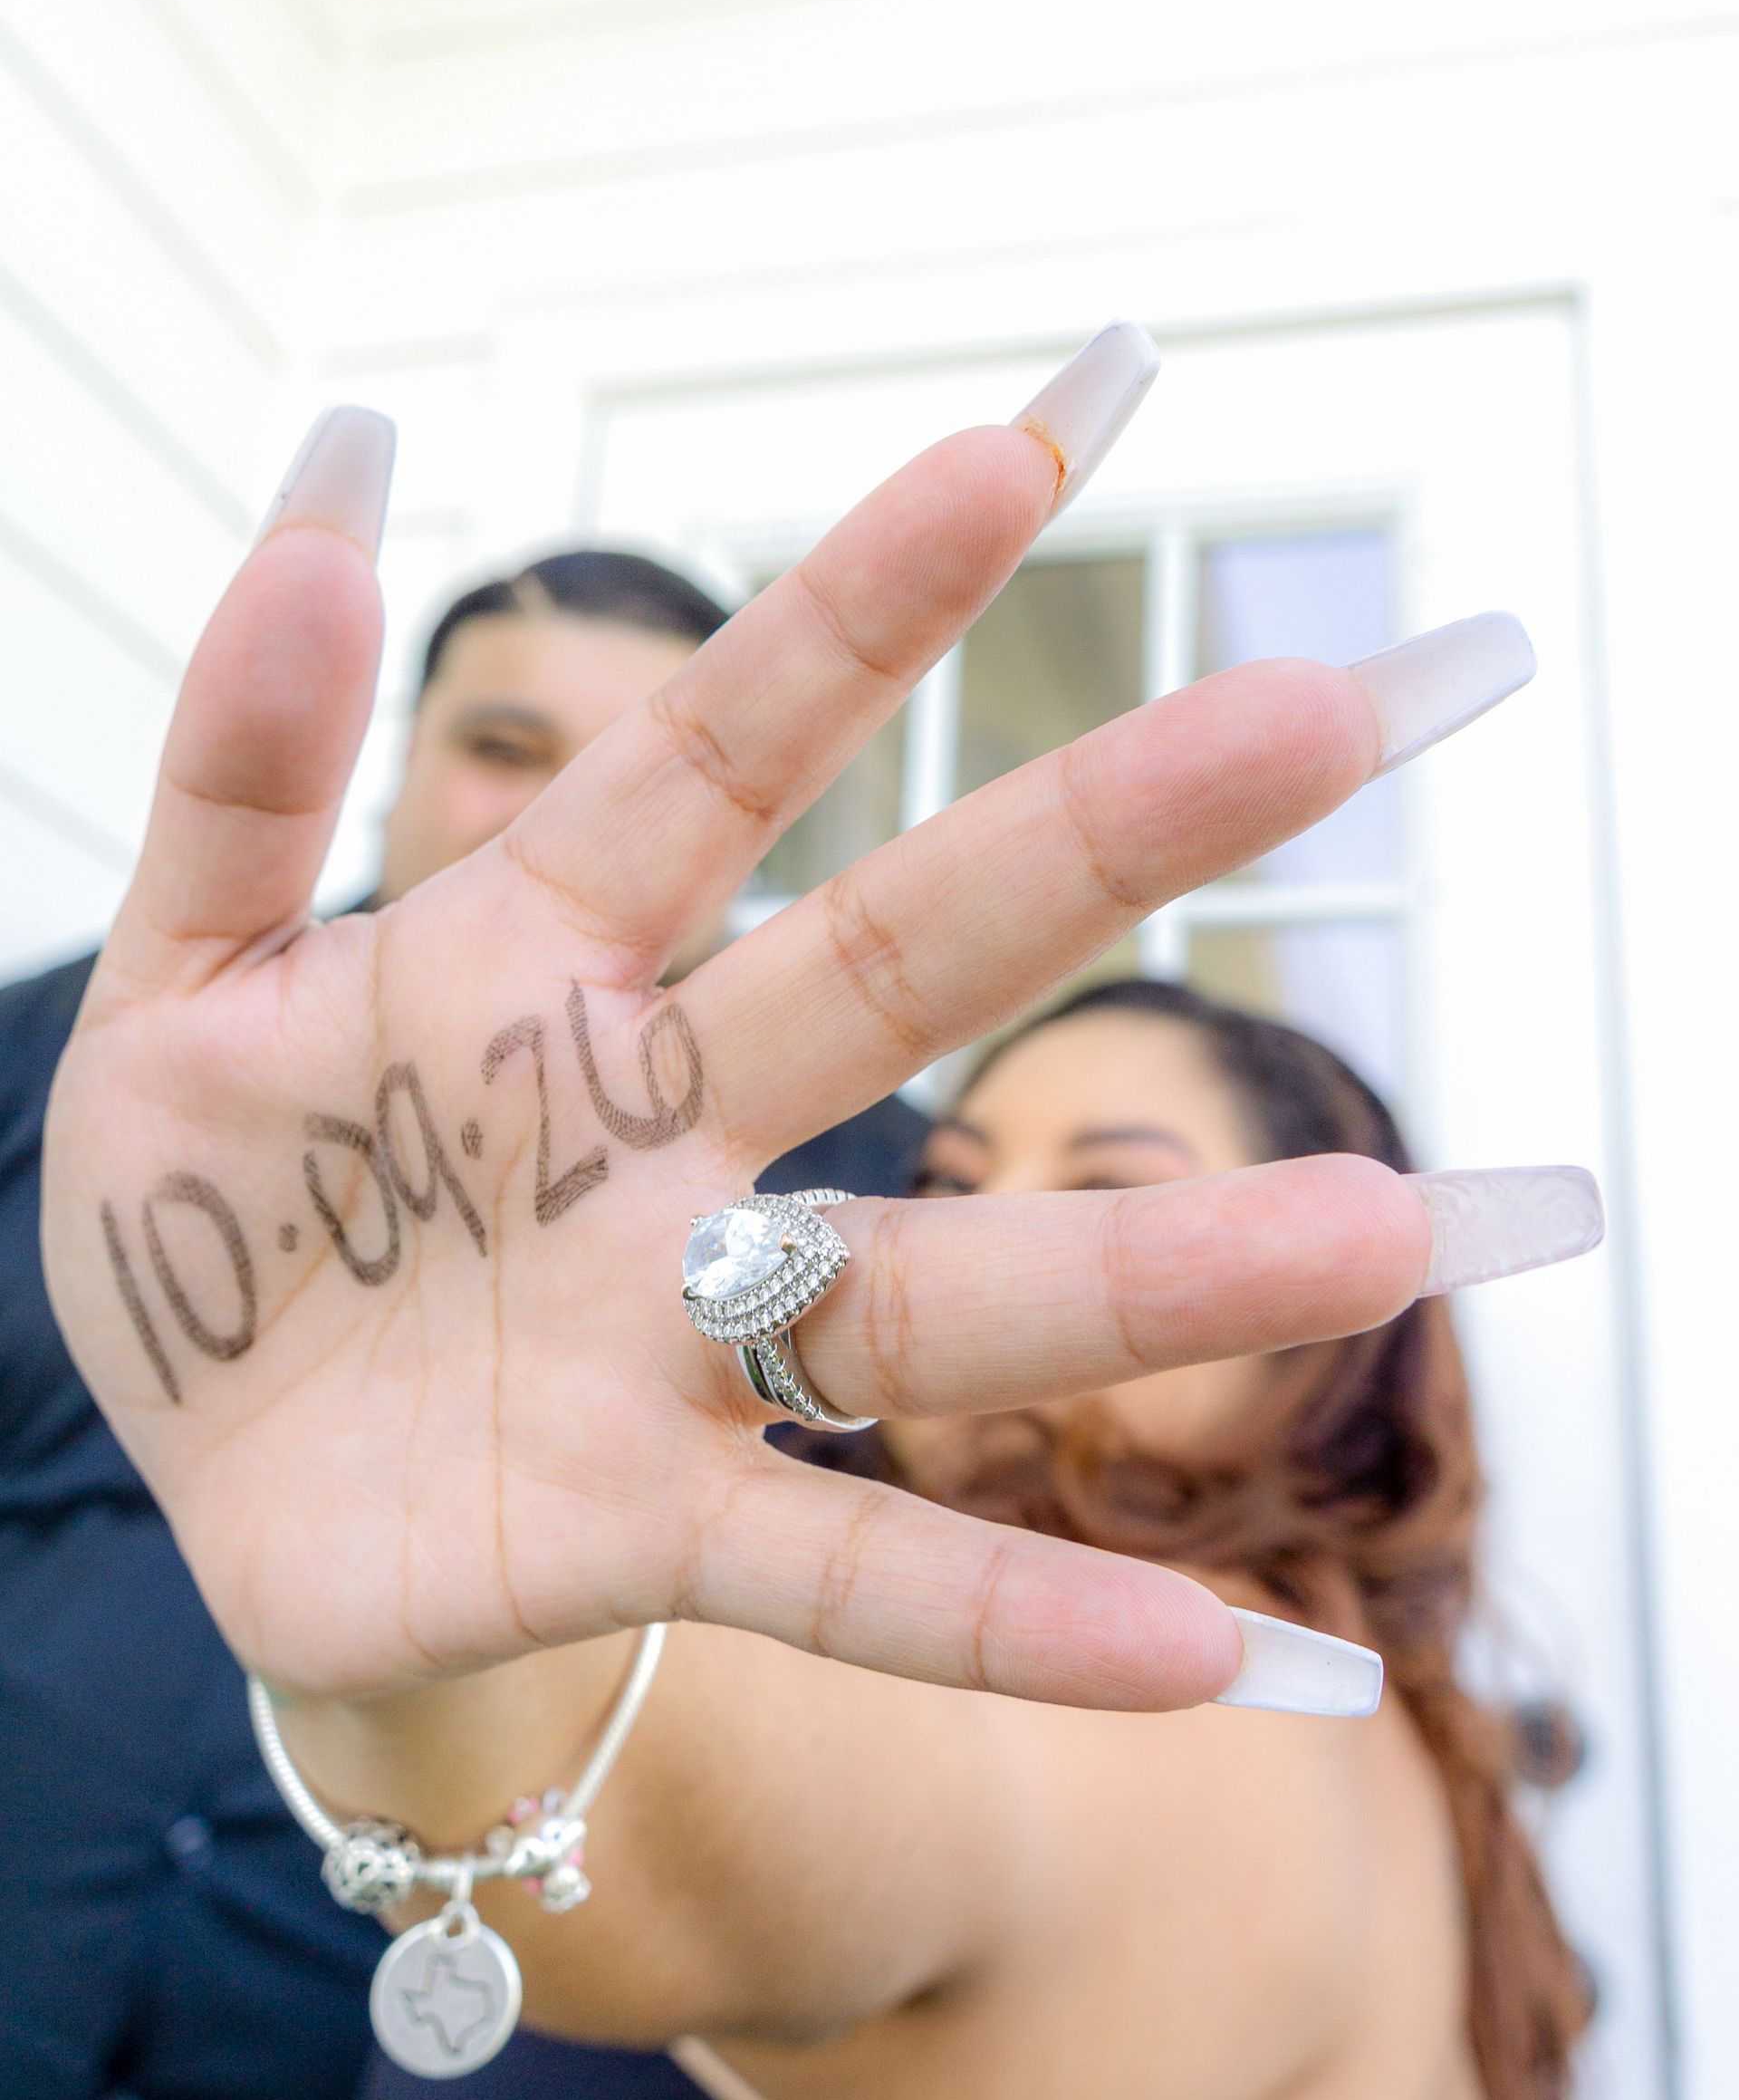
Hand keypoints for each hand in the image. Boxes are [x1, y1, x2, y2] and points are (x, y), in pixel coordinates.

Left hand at [41, 329, 1575, 1706]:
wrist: (224, 1478)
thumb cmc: (220, 1208)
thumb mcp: (180, 976)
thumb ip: (244, 766)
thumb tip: (341, 481)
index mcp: (532, 963)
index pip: (718, 755)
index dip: (855, 609)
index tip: (1033, 440)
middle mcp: (654, 1133)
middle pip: (897, 966)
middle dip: (1097, 841)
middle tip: (1332, 715)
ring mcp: (668, 1338)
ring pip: (932, 1286)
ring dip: (1150, 1270)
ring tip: (1379, 1235)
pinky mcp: (645, 1528)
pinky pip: (844, 1575)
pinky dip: (1008, 1620)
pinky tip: (1200, 1659)